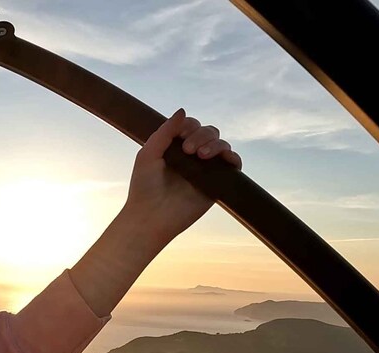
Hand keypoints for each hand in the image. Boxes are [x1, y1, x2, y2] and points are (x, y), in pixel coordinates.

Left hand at [123, 108, 240, 245]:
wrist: (150, 216)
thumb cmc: (144, 187)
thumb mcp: (148, 153)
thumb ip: (165, 131)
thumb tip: (183, 110)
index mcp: (175, 147)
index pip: (191, 126)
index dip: (189, 125)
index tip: (180, 135)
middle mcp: (192, 156)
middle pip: (209, 131)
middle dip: (202, 134)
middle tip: (188, 150)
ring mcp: (206, 169)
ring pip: (222, 144)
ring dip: (215, 144)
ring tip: (200, 156)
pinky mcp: (217, 183)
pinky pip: (233, 164)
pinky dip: (232, 157)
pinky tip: (224, 158)